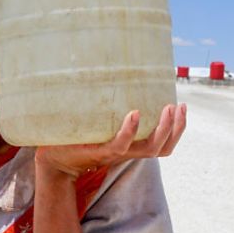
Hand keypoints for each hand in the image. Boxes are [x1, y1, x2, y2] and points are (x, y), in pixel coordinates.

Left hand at [35, 103, 186, 178]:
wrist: (52, 157)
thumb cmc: (74, 138)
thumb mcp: (98, 122)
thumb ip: (109, 109)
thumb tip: (115, 75)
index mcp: (130, 147)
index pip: (162, 144)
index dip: (177, 129)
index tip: (181, 106)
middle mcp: (126, 152)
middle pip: (163, 147)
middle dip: (176, 128)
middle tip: (179, 106)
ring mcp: (114, 154)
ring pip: (149, 148)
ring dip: (162, 129)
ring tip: (168, 109)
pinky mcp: (98, 152)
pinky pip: (119, 145)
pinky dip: (129, 131)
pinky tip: (135, 114)